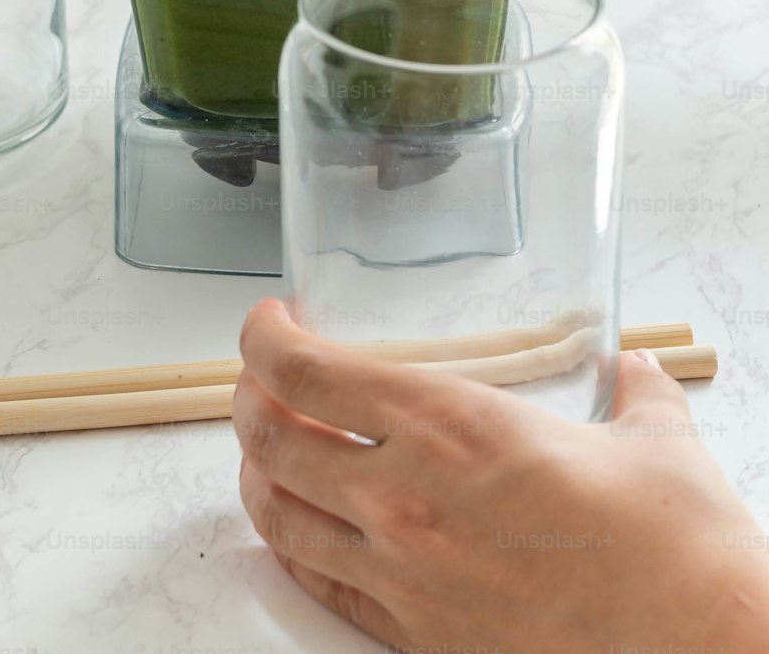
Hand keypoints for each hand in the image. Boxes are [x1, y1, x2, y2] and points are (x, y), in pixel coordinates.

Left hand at [234, 299, 768, 652]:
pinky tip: (299, 529)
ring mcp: (403, 575)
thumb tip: (633, 368)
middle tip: (259, 379)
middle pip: (271, 439)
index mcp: (450, 424)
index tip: (267, 324)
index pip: (306, 374)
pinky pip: (319, 587)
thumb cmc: (672, 544)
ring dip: (255, 471)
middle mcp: (406, 497)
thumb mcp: (651, 434)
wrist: (697, 646)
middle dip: (247, 399)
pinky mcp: (415, 637)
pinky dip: (292, 548)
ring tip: (265, 446)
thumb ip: (630, 388)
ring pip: (279, 516)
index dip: (264, 340)